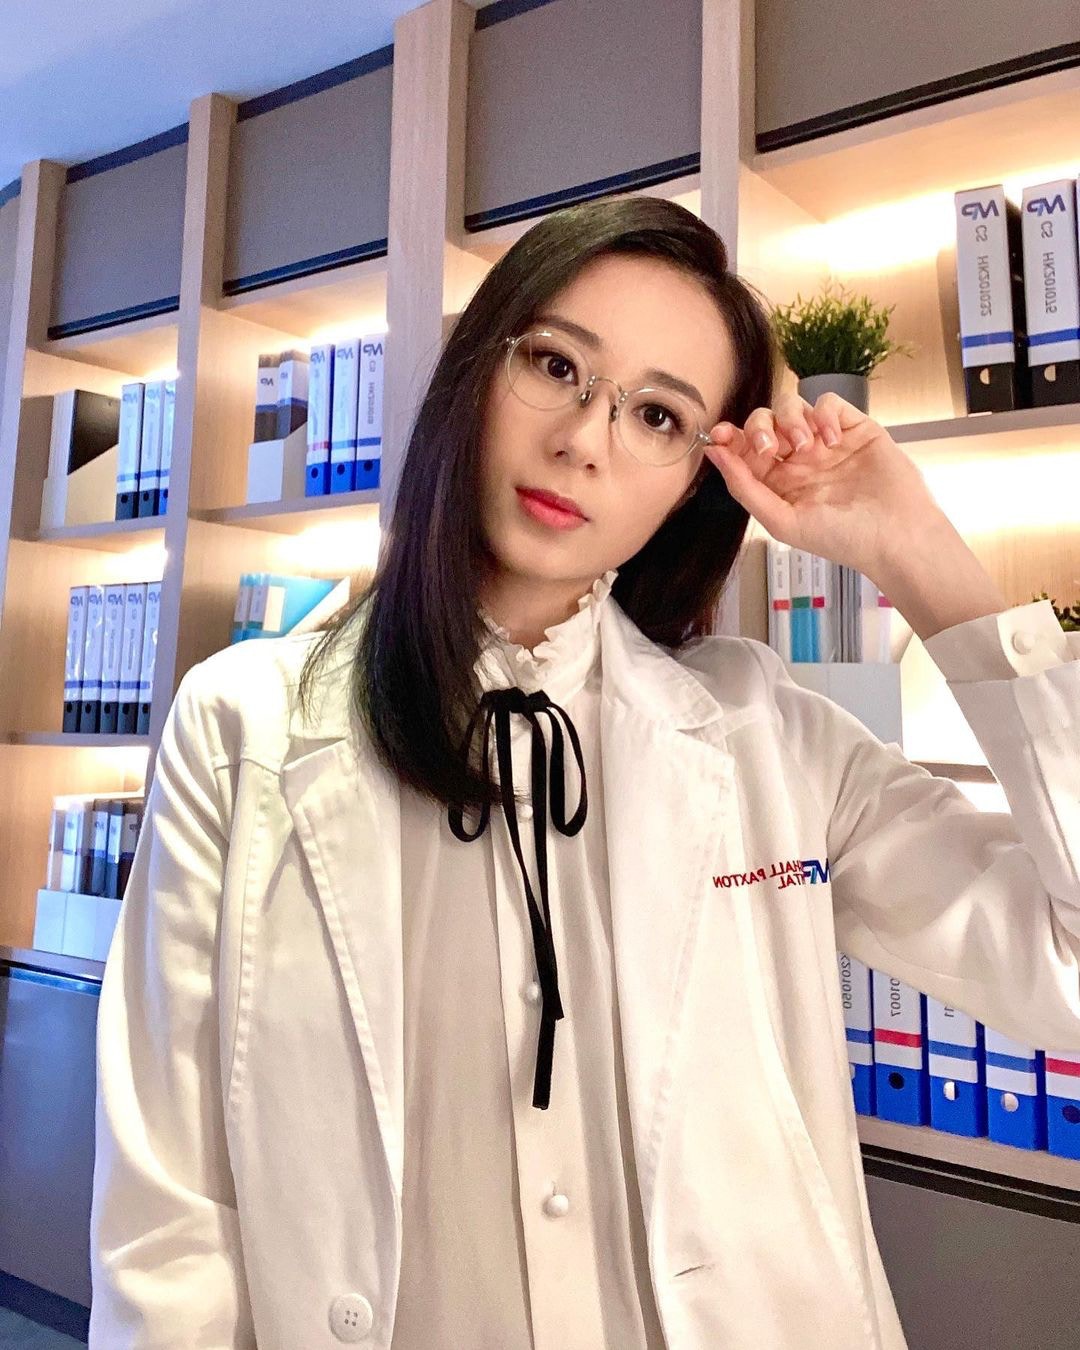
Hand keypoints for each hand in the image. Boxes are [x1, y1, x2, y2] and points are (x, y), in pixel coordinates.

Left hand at [703, 392, 944, 581]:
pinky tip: (833, 441)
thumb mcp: (782, 520)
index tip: (719, 435)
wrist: (896, 536)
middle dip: (759, 428)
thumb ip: (745, 487)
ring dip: (792, 421)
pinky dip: (824, 415)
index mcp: (779, 483)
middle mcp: (800, 460)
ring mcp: (826, 442)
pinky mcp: (855, 428)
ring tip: (807, 447)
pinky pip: (828, 402)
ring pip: (792, 407)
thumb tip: (713, 453)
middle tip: (770, 448)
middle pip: (764, 422)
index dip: (730, 438)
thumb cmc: (842, 539)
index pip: (745, 450)